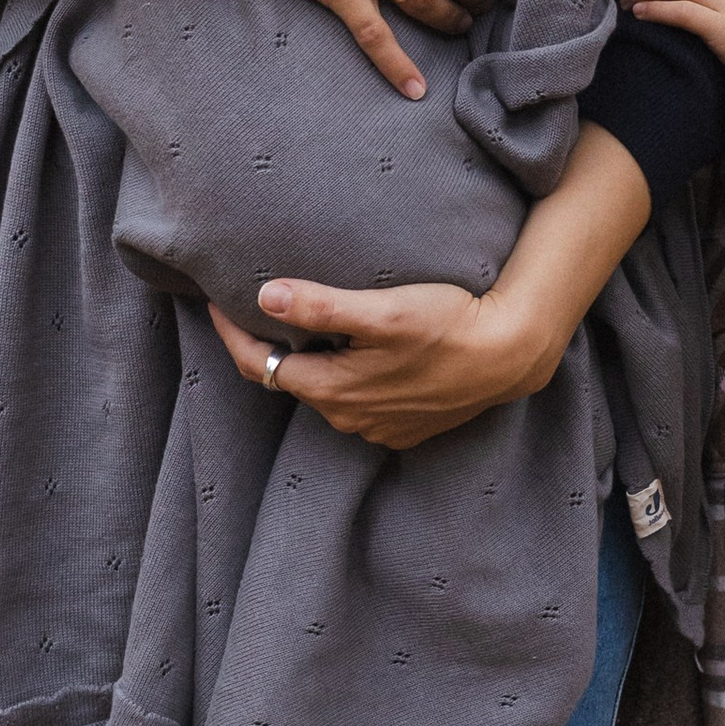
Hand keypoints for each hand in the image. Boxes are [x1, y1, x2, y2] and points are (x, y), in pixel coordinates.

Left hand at [203, 127, 652, 449]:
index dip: (232, 335)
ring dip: (314, 362)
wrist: (509, 355)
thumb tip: (265, 297)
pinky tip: (360, 351)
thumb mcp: (382, 311)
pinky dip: (349, 378)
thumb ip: (321, 307)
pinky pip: (361, 403)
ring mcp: (379, 428)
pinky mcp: (407, 427)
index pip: (258, 366)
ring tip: (310, 325)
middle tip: (258, 309)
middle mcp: (349, 418)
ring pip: (327, 393)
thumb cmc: (449, 325)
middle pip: (291, 380)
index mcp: (331, 390)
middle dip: (271, 348)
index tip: (214, 304)